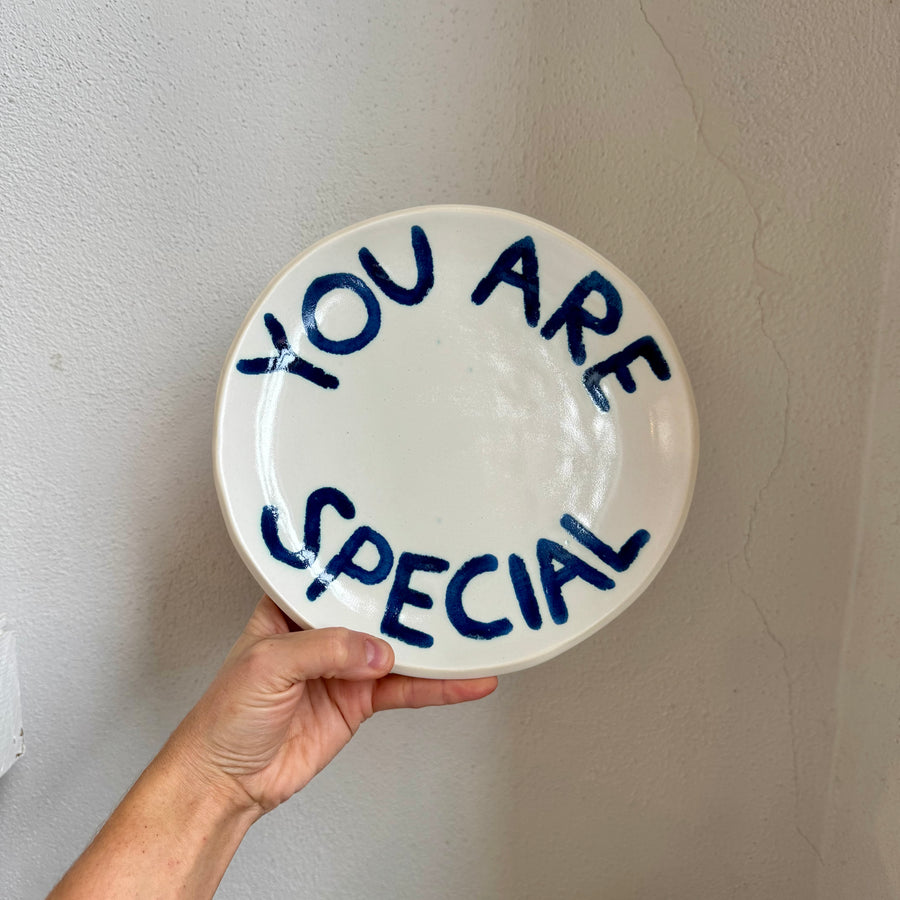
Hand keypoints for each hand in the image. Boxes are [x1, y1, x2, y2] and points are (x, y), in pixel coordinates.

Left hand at [168, 596, 497, 815]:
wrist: (227, 782)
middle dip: (410, 603)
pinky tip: (463, 683)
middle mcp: (321, 633)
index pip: (336, 578)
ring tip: (472, 642)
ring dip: (433, 650)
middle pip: (375, 611)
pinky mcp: (360, 701)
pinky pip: (404, 690)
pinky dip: (436, 688)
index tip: (407, 552)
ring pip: (397, 650)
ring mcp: (344, 668)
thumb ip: (323, 650)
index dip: (368, 565)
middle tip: (452, 591)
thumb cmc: (225, 715)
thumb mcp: (267, 666)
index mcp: (291, 609)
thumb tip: (378, 651)